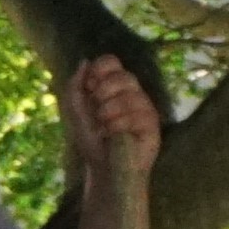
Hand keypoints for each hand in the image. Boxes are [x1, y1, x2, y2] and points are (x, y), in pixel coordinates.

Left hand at [64, 54, 161, 187]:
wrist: (101, 167)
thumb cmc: (92, 139)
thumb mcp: (76, 113)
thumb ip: (76, 88)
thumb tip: (84, 61)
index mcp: (113, 86)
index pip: (111, 61)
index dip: (99, 70)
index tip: (89, 87)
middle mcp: (132, 92)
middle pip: (123, 76)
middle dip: (103, 94)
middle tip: (97, 113)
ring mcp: (145, 107)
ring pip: (129, 97)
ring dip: (108, 114)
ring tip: (103, 128)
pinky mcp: (153, 124)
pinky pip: (137, 115)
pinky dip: (117, 126)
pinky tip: (112, 136)